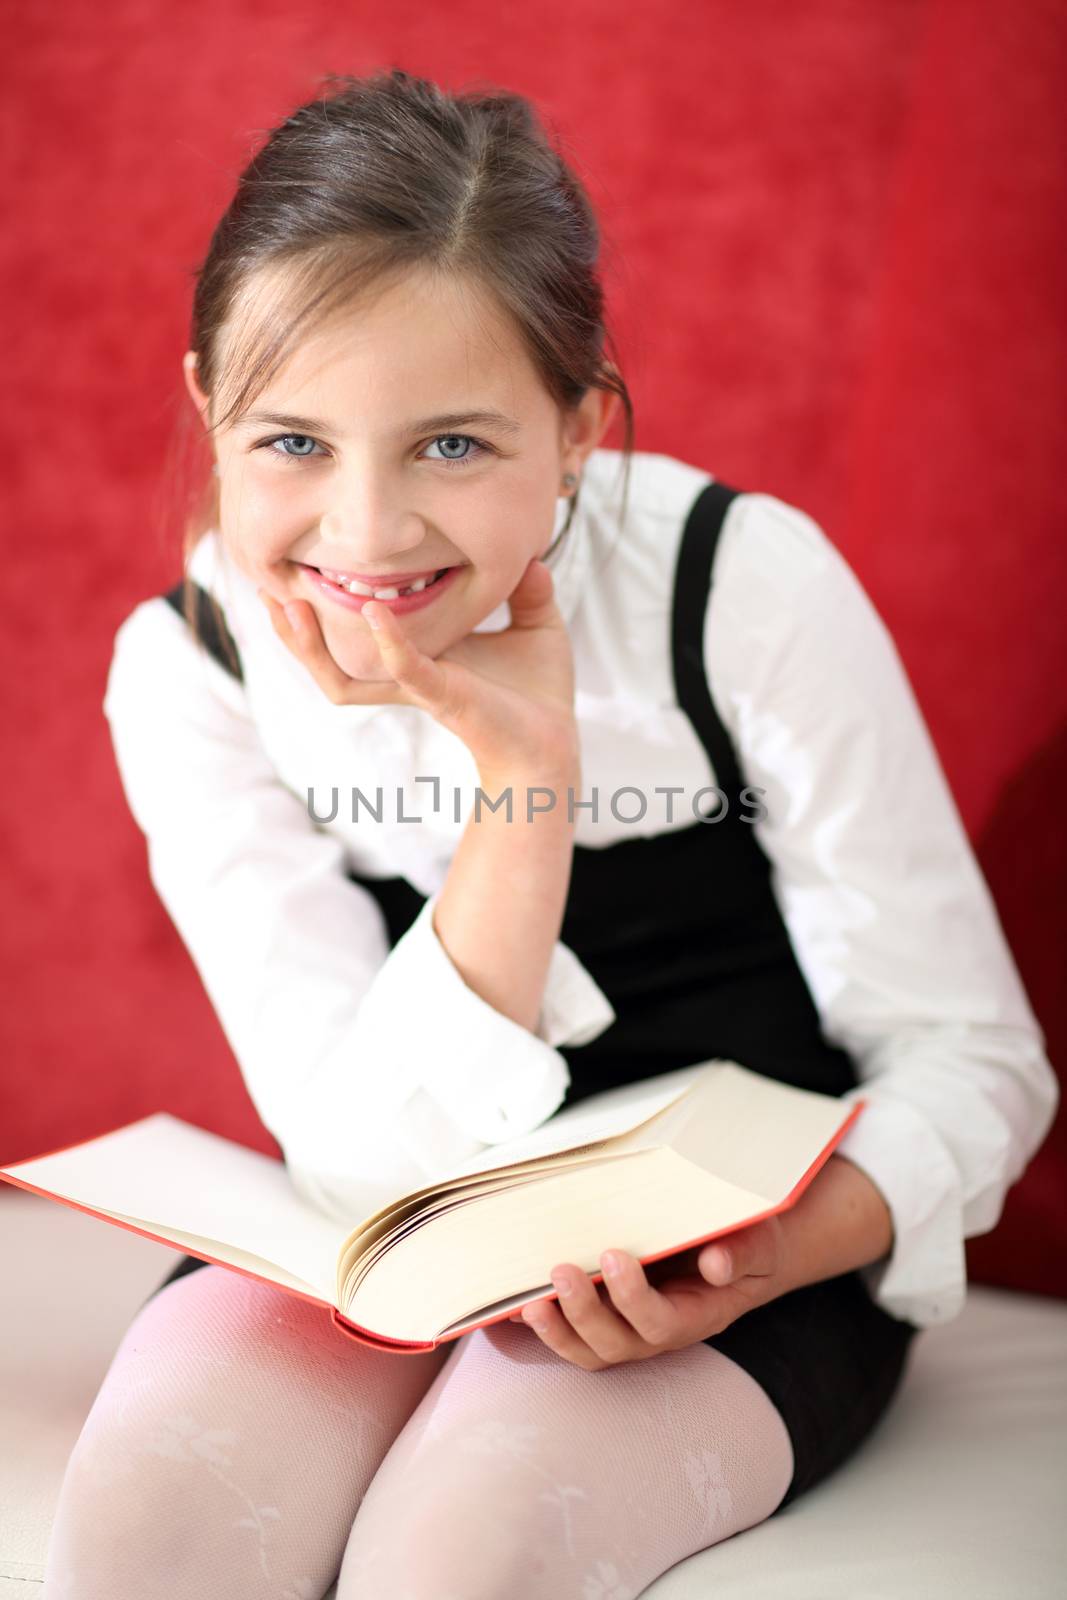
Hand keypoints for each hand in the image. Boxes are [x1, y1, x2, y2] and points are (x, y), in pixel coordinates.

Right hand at [259, 557, 577, 777]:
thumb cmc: (538, 695)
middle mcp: (405, 678)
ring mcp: (420, 689)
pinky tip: (373, 613)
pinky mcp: (445, 698)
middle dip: (292, 635)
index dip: (320, 613)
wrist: (555, 744)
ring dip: (311, 647)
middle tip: (265, 593)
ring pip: (343, 679)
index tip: (294, 574)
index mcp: (417, 660)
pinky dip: (388, 643)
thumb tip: (533, 556)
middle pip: (327, 664)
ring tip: (287, 607)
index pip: (352, 638)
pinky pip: (405, 670)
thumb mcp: (534, 628)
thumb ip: (528, 591)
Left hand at [507, 1217, 788, 1369]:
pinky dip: (541, 1324)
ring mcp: (628, 1330)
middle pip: (615, 1345)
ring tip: (528, 1302)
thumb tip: (716, 1263)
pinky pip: (569, 1333)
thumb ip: (741, 1254)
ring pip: (587, 1350)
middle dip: (584, 1313)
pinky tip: (510, 1308)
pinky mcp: (606, 1317)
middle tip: (562, 1270)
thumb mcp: (756, 1244)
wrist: (738, 1250)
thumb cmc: (745, 1243)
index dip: (633, 1298)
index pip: (660, 1323)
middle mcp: (656, 1332)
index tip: (614, 1255)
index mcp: (694, 1316)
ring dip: (556, 1330)